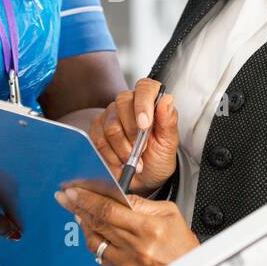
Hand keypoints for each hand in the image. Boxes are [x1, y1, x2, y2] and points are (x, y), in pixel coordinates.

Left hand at [54, 185, 196, 265]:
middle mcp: (135, 249)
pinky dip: (95, 243)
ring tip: (79, 213)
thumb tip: (116, 195)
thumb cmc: (182, 245)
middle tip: (66, 197)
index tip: (73, 191)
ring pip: (93, 242)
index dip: (87, 199)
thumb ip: (140, 203)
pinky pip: (100, 258)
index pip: (108, 209)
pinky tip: (94, 233)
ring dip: (83, 225)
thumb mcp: (169, 213)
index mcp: (148, 229)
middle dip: (77, 207)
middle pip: (96, 223)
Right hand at [89, 79, 178, 194]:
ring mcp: (111, 115)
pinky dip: (111, 155)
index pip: (145, 87)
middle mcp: (129, 103)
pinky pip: (99, 140)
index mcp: (151, 101)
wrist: (145, 178)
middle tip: (141, 149)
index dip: (143, 104)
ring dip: (123, 149)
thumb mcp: (169, 143)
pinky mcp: (98, 129)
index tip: (145, 125)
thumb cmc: (158, 157)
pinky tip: (120, 161)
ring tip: (133, 159)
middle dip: (132, 132)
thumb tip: (166, 100)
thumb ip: (168, 121)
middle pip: (123, 103)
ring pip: (111, 126)